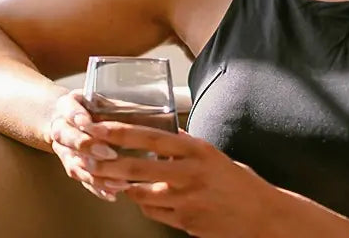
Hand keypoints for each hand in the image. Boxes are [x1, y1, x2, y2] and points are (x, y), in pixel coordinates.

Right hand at [44, 89, 124, 200]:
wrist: (70, 121)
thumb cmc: (96, 110)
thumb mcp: (106, 101)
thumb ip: (126, 108)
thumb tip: (162, 116)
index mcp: (68, 105)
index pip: (68, 108)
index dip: (77, 116)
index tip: (88, 123)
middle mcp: (61, 127)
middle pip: (66, 137)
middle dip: (87, 146)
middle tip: (110, 154)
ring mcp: (63, 149)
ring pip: (73, 162)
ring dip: (94, 173)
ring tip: (118, 181)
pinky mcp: (70, 166)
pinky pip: (81, 178)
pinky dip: (96, 187)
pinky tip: (112, 194)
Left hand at [84, 120, 285, 237]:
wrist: (263, 215)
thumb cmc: (236, 182)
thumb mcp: (212, 154)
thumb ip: (185, 144)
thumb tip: (163, 130)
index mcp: (197, 151)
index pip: (150, 136)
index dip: (119, 132)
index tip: (96, 127)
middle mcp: (190, 173)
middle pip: (136, 167)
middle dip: (106, 162)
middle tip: (86, 158)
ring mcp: (187, 199)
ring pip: (139, 192)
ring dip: (121, 186)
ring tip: (110, 178)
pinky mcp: (185, 220)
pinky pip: (152, 212)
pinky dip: (143, 204)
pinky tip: (145, 198)